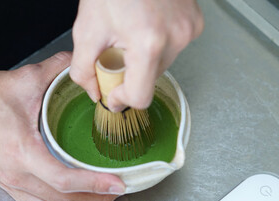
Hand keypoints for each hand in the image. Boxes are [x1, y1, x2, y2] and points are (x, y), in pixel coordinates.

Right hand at [0, 52, 124, 200]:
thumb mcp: (22, 79)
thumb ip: (56, 68)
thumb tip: (79, 64)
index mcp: (21, 152)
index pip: (64, 180)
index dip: (95, 184)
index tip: (118, 183)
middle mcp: (16, 175)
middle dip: (95, 200)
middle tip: (118, 189)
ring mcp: (11, 184)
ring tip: (100, 196)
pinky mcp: (7, 184)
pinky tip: (71, 198)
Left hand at [70, 0, 203, 111]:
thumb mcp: (86, 30)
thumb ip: (83, 70)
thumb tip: (94, 92)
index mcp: (148, 43)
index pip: (140, 97)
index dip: (122, 99)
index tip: (112, 93)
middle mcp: (175, 38)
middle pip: (149, 81)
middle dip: (129, 74)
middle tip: (116, 53)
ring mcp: (188, 30)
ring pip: (161, 66)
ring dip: (142, 60)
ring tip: (130, 36)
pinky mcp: (194, 23)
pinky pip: (172, 48)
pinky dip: (156, 46)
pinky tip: (145, 28)